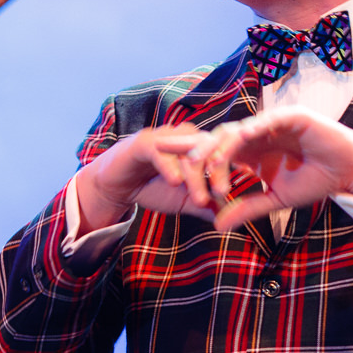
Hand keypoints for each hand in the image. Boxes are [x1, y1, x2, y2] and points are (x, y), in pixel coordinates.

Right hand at [74, 126, 218, 228]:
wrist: (119, 186)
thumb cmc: (153, 188)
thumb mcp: (183, 200)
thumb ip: (204, 205)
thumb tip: (228, 216)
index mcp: (198, 146)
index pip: (220, 153)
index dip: (228, 171)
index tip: (232, 193)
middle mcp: (184, 136)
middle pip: (208, 148)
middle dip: (216, 171)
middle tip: (220, 194)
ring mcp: (165, 136)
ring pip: (186, 149)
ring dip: (195, 174)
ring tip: (199, 198)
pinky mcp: (144, 142)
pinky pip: (160, 151)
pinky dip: (170, 166)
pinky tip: (175, 182)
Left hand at [188, 106, 352, 231]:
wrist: (347, 170)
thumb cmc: (314, 181)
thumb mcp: (275, 200)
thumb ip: (246, 208)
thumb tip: (217, 225)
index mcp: (248, 153)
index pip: (213, 155)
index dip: (191, 162)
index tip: (171, 180)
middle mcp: (254, 135)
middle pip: (215, 140)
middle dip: (196, 153)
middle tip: (180, 171)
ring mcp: (270, 124)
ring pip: (236, 131)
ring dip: (223, 150)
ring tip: (211, 167)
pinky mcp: (290, 116)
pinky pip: (266, 120)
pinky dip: (254, 128)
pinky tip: (243, 138)